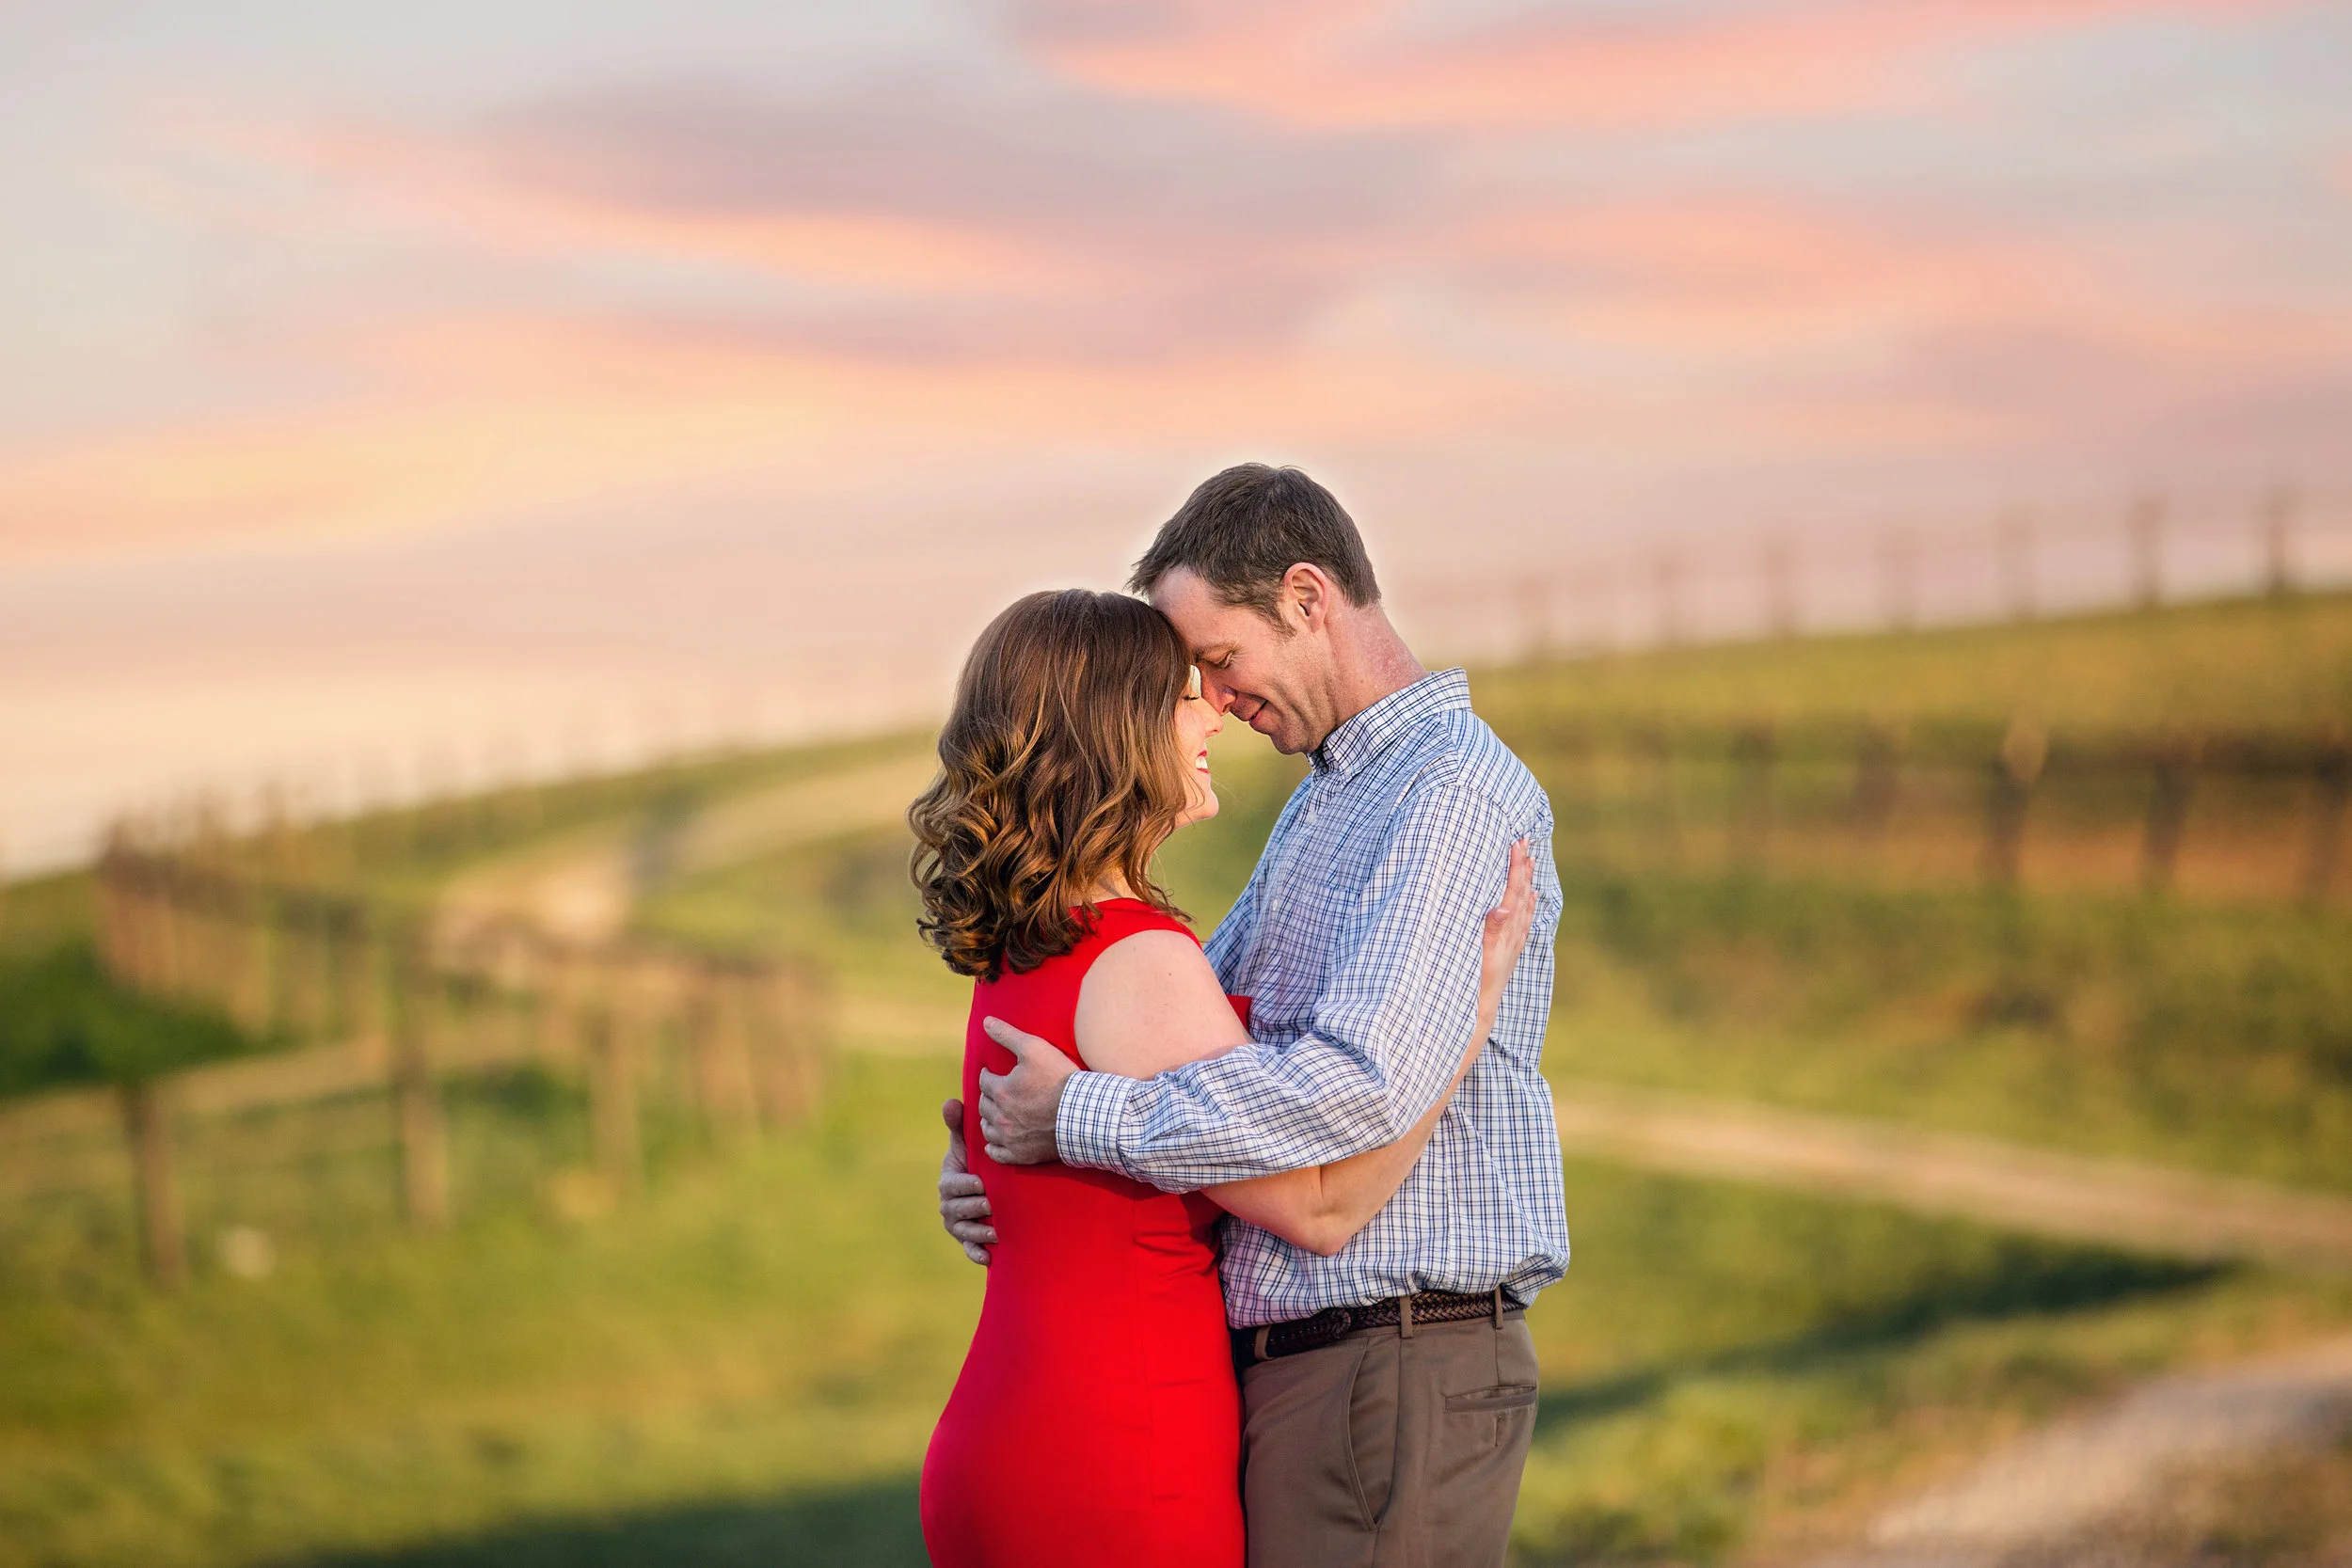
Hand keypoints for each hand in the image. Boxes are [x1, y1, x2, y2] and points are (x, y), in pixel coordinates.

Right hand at [937, 1098, 994, 1265]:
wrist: (992, 1185)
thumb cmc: (977, 1159)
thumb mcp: (968, 1142)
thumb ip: (959, 1125)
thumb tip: (950, 1102)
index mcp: (948, 1181)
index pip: (950, 1185)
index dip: (963, 1185)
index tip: (980, 1183)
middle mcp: (949, 1204)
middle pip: (955, 1210)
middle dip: (972, 1207)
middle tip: (990, 1204)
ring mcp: (958, 1223)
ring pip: (962, 1231)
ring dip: (977, 1231)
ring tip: (995, 1230)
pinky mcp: (969, 1239)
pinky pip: (969, 1249)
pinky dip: (976, 1254)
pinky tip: (988, 1257)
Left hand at [976, 1017, 1075, 1165]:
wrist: (1084, 1113)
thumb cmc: (1060, 1079)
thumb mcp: (1035, 1048)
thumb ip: (1008, 1035)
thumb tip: (986, 1021)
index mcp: (1001, 1091)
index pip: (984, 1080)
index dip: (988, 1075)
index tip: (993, 1073)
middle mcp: (1000, 1116)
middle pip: (983, 1105)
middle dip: (988, 1096)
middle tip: (996, 1092)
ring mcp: (1010, 1138)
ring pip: (987, 1129)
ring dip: (988, 1120)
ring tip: (996, 1114)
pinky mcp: (1021, 1154)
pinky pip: (997, 1154)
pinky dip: (994, 1147)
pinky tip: (997, 1141)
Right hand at [1477, 840, 1536, 1019]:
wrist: (1481, 1010)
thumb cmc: (1475, 983)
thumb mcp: (1479, 956)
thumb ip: (1489, 931)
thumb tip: (1503, 907)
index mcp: (1504, 931)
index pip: (1512, 892)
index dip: (1515, 868)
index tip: (1517, 844)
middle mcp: (1514, 934)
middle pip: (1522, 894)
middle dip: (1523, 867)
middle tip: (1526, 841)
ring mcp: (1514, 942)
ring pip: (1525, 905)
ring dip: (1527, 881)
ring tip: (1531, 860)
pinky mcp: (1512, 950)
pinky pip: (1525, 921)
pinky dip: (1529, 904)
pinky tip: (1531, 896)